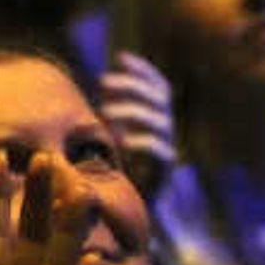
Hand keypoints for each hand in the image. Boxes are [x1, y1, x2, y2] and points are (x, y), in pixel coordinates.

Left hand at [100, 49, 180, 187]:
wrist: (133, 207)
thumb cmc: (119, 165)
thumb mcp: (111, 133)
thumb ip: (110, 110)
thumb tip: (98, 82)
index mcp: (156, 116)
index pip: (158, 86)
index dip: (143, 69)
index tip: (120, 57)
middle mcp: (165, 129)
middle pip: (159, 98)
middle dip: (131, 85)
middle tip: (102, 82)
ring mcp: (167, 148)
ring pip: (159, 121)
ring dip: (131, 111)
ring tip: (104, 112)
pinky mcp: (164, 171)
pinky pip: (160, 151)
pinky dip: (142, 142)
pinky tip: (122, 141)